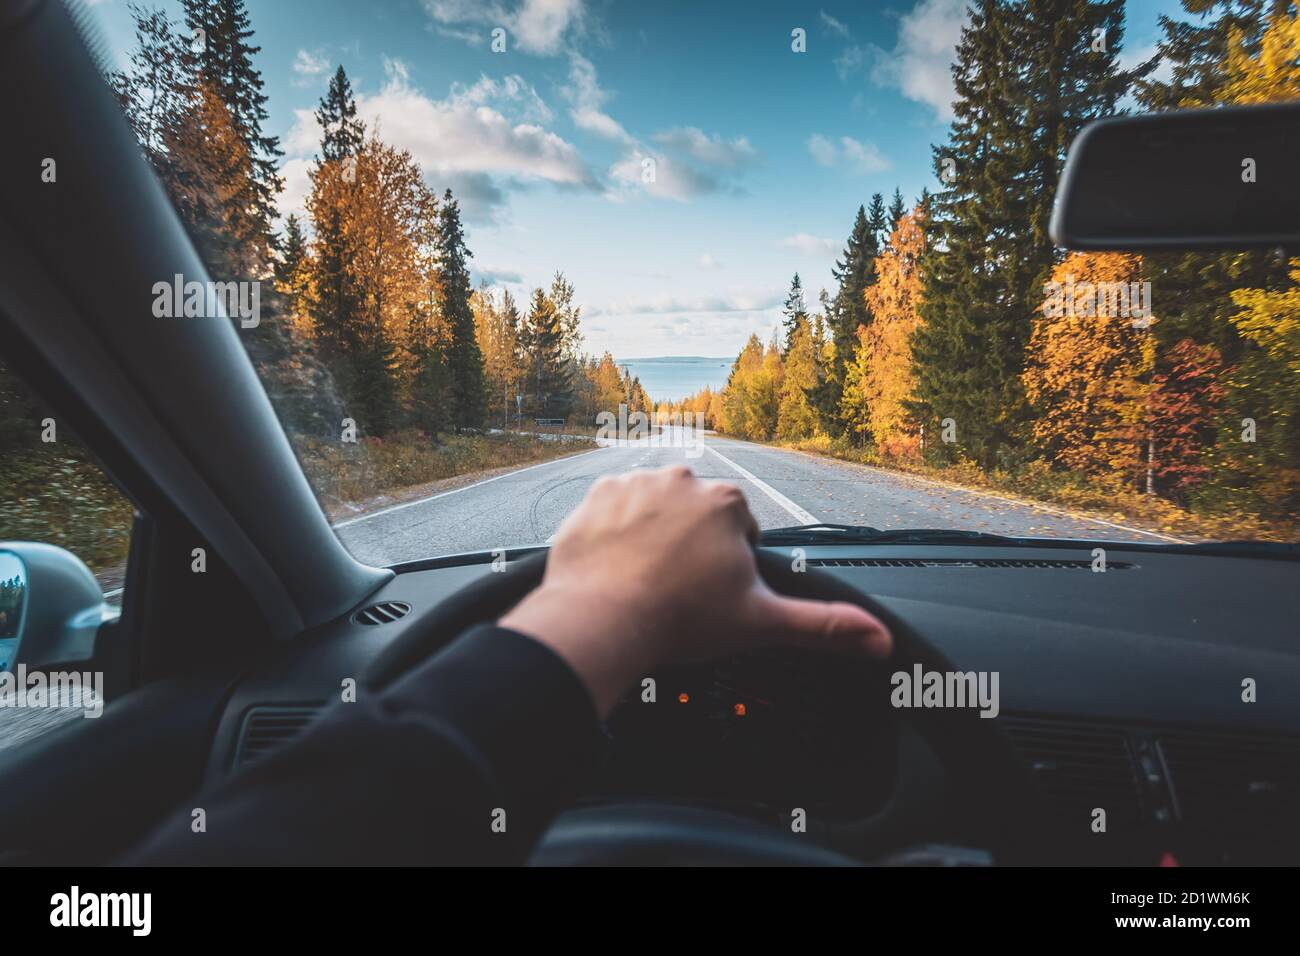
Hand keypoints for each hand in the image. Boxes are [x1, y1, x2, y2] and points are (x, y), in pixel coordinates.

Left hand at [499, 466, 891, 715]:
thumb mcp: (759, 623)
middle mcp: (682, 479)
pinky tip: (615, 565)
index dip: (729, 565)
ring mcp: (634, 483)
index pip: (739, 529)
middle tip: (678, 590)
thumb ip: (822, 625)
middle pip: (696, 515)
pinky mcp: (595, 495)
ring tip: (645, 580)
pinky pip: (613, 509)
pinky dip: (615, 532)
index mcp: (726, 502)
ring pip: (655, 510)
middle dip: (692, 546)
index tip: (712, 592)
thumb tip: (879, 639)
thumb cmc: (678, 619)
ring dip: (653, 536)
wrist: (599, 620)